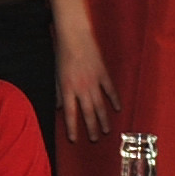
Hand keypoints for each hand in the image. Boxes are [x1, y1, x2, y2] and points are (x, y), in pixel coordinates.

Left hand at [54, 26, 117, 140]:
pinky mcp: (103, 73)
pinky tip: (118, 109)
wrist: (74, 36)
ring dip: (103, 119)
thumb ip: (58, 92)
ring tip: (106, 131)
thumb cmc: (63, 54)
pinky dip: (114, 100)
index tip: (74, 139)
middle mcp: (81, 88)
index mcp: (67, 89)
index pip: (70, 114)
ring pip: (100, 105)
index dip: (72, 128)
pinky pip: (110, 90)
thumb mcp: (56, 74)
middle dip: (91, 128)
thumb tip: (59, 107)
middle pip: (87, 113)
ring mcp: (94, 81)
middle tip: (94, 139)